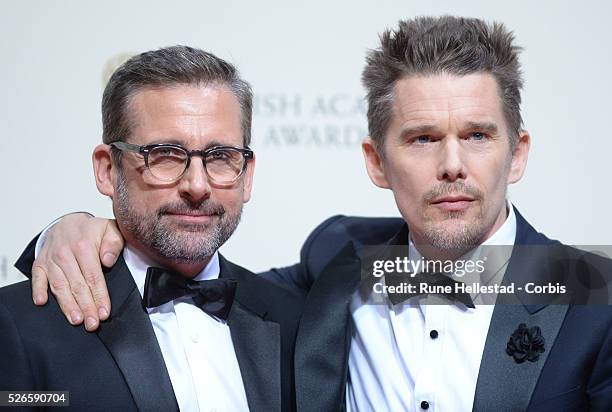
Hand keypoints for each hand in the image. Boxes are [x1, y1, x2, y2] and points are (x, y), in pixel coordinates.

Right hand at [31, 213, 123, 330]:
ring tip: (76, 319)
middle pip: (77, 285)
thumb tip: (108, 260)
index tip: (104, 312)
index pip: (93, 276)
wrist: (68, 222)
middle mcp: (65, 253)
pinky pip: (37, 278)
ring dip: (67, 305)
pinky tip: (42, 302)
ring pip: (59, 286)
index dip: (99, 296)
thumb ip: (113, 244)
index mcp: (84, 246)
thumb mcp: (110, 230)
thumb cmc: (91, 231)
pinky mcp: (40, 264)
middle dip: (86, 307)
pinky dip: (38, 290)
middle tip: (92, 323)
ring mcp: (51, 259)